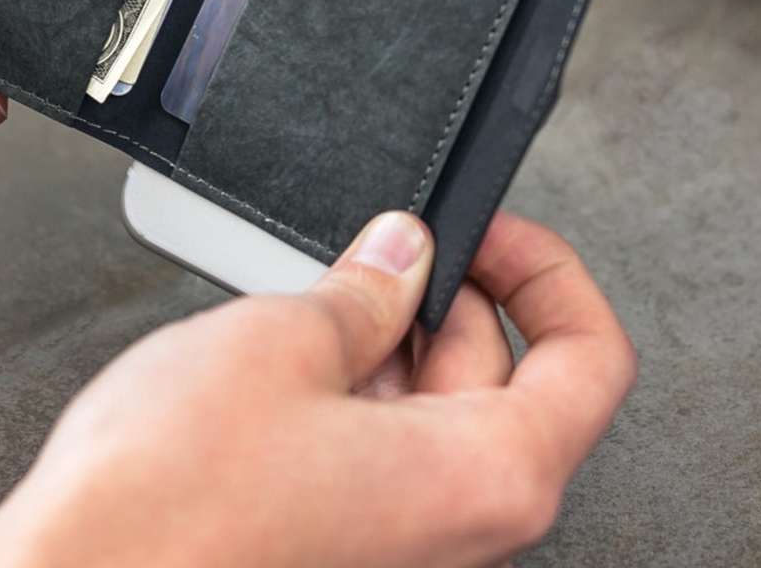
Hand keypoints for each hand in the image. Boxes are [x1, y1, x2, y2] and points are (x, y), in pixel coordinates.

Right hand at [0, 211, 635, 567]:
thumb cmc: (170, 497)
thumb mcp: (286, 339)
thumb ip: (367, 287)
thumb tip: (403, 252)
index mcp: (485, 475)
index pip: (590, 360)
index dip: (547, 273)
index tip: (487, 231)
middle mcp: (460, 520)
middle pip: (506, 371)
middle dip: (450, 289)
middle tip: (388, 240)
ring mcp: (401, 529)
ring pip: (438, 400)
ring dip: (393, 329)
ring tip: (325, 288)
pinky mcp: (346, 526)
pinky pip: (384, 432)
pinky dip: (357, 373)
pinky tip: (299, 338)